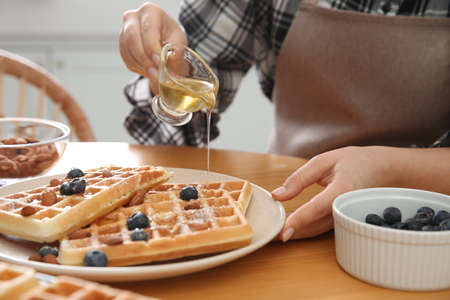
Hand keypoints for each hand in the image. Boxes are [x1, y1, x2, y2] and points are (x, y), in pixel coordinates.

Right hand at [120, 2, 186, 93]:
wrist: (164, 43)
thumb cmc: (172, 39)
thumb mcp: (179, 42)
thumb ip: (176, 51)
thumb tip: (171, 58)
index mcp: (150, 11)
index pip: (148, 30)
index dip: (152, 47)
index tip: (159, 62)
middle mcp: (133, 17)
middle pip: (132, 39)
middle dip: (145, 59)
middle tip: (155, 75)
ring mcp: (124, 30)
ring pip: (128, 51)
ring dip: (142, 66)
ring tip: (155, 76)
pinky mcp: (122, 44)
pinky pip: (126, 58)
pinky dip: (137, 67)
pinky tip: (148, 71)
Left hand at [271, 146, 392, 240]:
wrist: (382, 169)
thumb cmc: (353, 162)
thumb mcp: (324, 161)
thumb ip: (299, 178)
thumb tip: (277, 195)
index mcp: (343, 189)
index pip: (318, 207)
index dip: (300, 219)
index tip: (283, 231)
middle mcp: (345, 208)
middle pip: (315, 224)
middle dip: (292, 231)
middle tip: (269, 235)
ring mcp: (344, 217)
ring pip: (316, 230)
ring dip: (295, 233)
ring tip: (273, 234)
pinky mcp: (341, 220)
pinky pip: (320, 228)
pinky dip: (304, 230)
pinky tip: (288, 228)